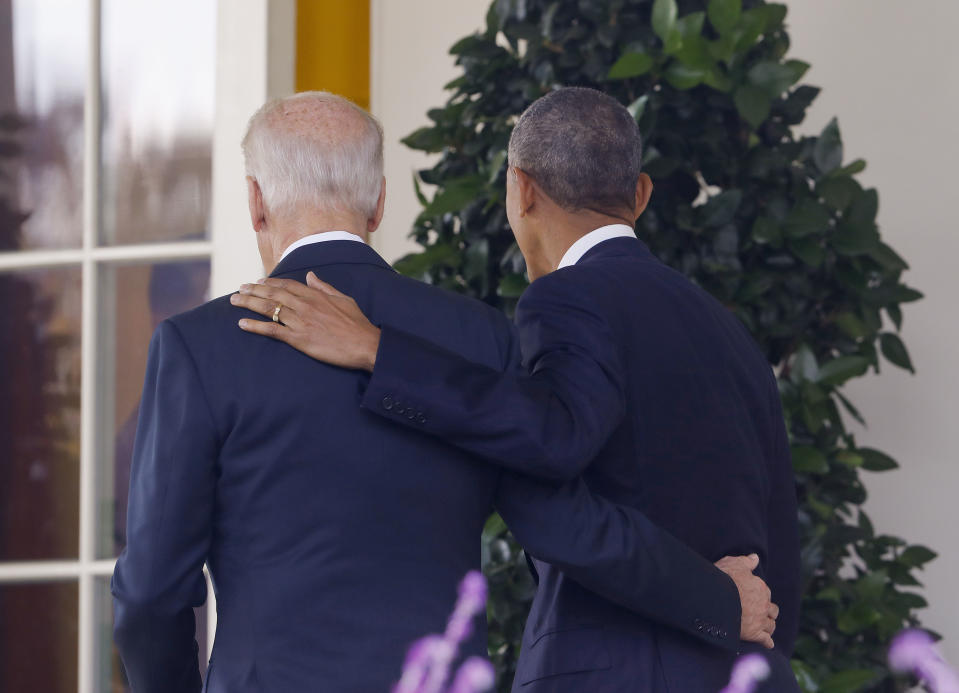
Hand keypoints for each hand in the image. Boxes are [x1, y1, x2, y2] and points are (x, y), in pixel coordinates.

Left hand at [229, 272, 380, 370]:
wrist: (365, 344)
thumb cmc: (357, 324)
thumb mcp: (343, 299)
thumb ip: (324, 287)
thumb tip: (310, 276)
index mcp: (315, 295)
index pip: (287, 284)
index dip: (270, 282)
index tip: (258, 282)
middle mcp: (305, 305)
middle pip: (273, 294)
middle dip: (253, 290)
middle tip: (239, 289)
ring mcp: (301, 321)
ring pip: (269, 309)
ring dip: (249, 303)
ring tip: (234, 301)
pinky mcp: (299, 339)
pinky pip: (272, 330)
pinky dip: (255, 326)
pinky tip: (242, 324)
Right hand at [714, 553, 777, 649]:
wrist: (715, 597)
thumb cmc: (724, 578)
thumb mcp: (735, 563)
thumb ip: (747, 562)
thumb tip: (755, 557)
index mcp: (761, 588)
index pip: (765, 593)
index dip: (760, 595)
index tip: (753, 596)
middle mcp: (764, 604)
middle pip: (772, 610)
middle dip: (768, 611)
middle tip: (762, 613)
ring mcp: (760, 620)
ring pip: (771, 625)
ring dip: (769, 626)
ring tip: (765, 627)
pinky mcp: (755, 634)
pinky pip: (766, 640)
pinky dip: (768, 642)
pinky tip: (768, 644)